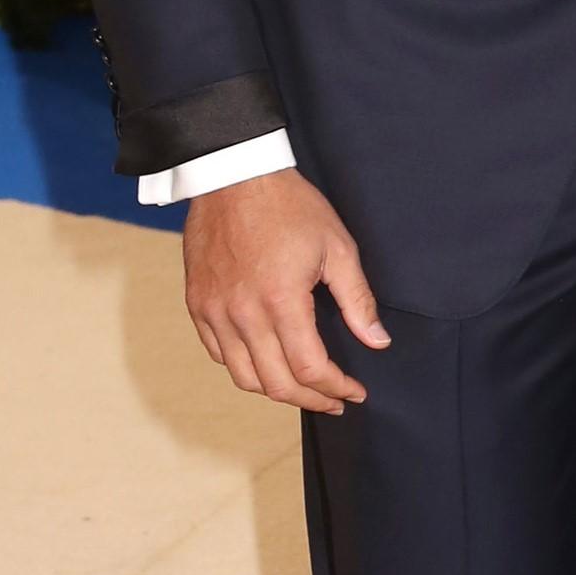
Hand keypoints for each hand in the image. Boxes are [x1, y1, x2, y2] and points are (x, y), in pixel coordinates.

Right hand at [183, 172, 389, 415]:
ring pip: (244, 376)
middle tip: (335, 400)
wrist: (233, 174)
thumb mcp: (337, 246)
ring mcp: (214, 311)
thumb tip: (378, 341)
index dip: (336, 388)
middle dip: (312, 399)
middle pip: (276, 383)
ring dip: (277, 390)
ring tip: (304, 388)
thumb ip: (357, 300)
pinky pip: (218, 354)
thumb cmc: (289, 206)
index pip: (309, 369)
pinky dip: (245, 368)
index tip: (354, 391)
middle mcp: (242, 313)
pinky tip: (267, 363)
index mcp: (280, 300)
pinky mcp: (198, 304)